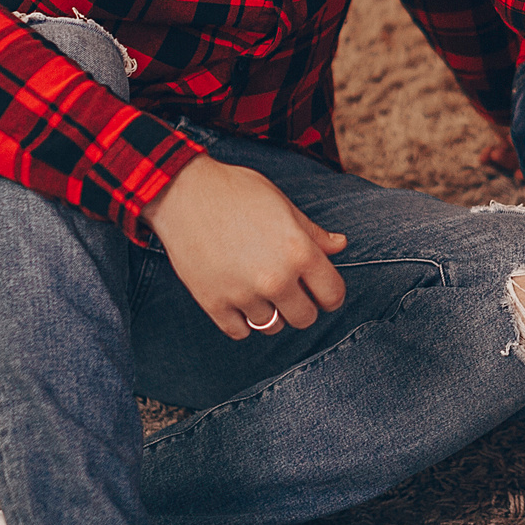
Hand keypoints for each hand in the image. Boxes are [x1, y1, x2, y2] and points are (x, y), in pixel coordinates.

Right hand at [145, 154, 348, 339]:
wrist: (183, 193)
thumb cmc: (238, 192)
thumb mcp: (284, 205)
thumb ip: (313, 233)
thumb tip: (340, 246)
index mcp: (300, 252)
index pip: (333, 295)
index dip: (330, 294)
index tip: (321, 290)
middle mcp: (276, 279)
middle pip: (305, 318)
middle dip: (302, 306)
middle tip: (290, 291)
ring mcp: (243, 294)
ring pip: (272, 327)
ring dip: (270, 312)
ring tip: (259, 289)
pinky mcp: (213, 304)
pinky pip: (240, 332)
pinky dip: (242, 320)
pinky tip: (239, 299)